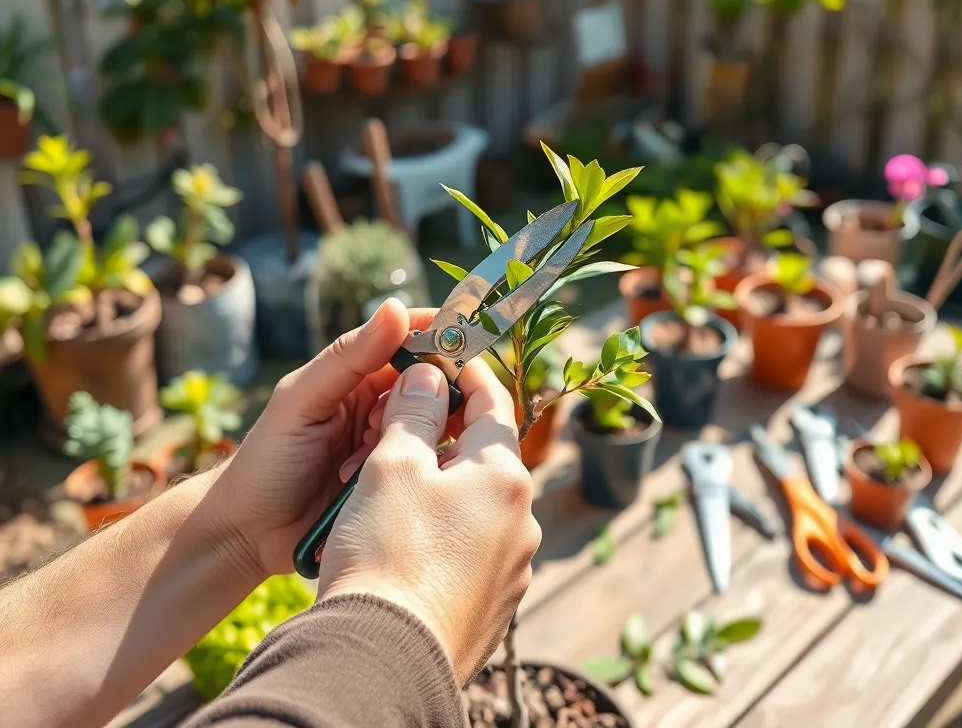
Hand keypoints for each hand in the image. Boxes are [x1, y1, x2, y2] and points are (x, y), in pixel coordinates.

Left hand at [217, 298, 447, 576]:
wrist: (249, 535)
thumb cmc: (266, 459)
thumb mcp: (300, 401)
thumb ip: (348, 357)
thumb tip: (396, 307)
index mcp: (358, 375)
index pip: (411, 342)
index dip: (441, 337)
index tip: (469, 338)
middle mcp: (383, 407)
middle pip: (434, 386)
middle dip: (436, 396)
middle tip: (420, 414)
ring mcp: (393, 446)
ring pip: (435, 428)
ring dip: (420, 438)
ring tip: (378, 453)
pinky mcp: (401, 485)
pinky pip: (430, 468)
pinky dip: (422, 471)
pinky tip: (402, 481)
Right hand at [318, 359, 541, 683]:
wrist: (384, 659)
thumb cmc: (388, 553)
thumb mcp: (394, 465)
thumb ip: (415, 412)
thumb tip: (429, 377)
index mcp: (507, 478)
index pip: (494, 406)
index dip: (468, 374)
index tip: (448, 356)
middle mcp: (523, 522)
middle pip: (486, 459)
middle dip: (446, 438)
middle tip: (403, 429)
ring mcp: (513, 570)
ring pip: (477, 508)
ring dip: (443, 491)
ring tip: (393, 495)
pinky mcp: (494, 608)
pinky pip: (471, 553)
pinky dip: (444, 537)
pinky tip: (407, 547)